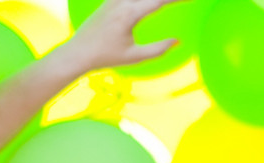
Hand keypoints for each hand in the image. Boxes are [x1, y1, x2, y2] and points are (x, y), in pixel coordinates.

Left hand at [64, 0, 187, 71]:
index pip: (159, 0)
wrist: (78, 52)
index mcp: (129, 13)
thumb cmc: (106, 57)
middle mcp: (121, 1)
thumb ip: (158, 49)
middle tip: (184, 0)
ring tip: (168, 2)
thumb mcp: (134, 57)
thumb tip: (178, 41)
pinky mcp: (110, 0)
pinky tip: (150, 2)